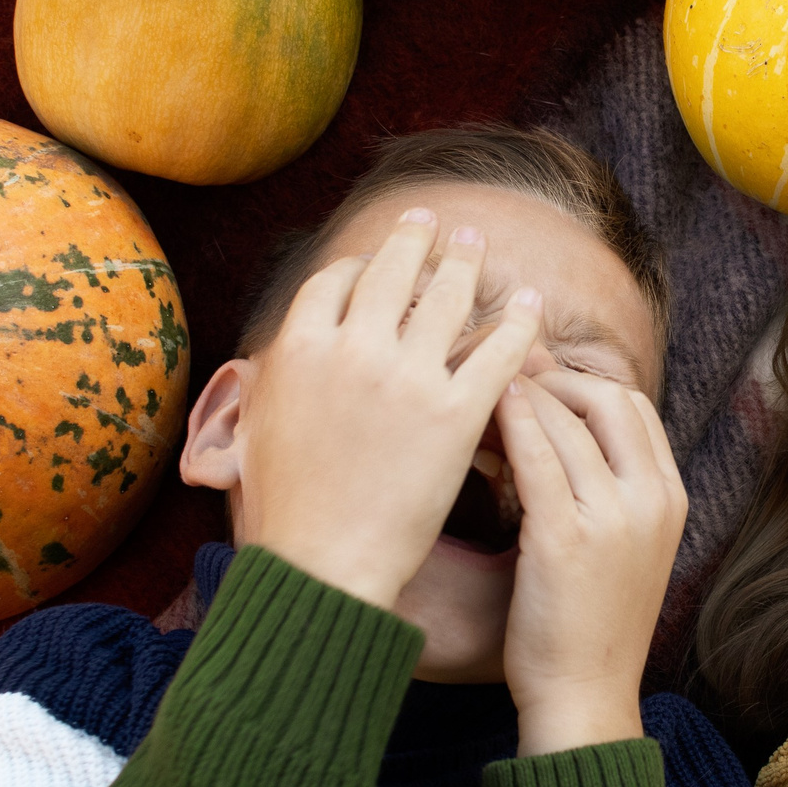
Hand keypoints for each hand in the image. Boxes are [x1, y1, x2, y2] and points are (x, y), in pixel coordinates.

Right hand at [243, 210, 541, 607]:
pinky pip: (496, 352)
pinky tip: (531, 305)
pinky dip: (517, 323)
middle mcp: (353, 348)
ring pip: (447, 298)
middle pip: (393, 271)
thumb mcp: (256, 429)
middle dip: (417, 239)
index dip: (362, 264)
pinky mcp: (456, 414)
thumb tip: (270, 357)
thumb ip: (270, 381)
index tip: (379, 257)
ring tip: (477, 243)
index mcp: (298, 348)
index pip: (336, 280)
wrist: (323, 563)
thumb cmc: (285, 509)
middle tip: (436, 222)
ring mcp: (408, 378)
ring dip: (466, 263)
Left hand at [496, 368, 687, 755]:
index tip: (535, 381)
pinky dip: (508, 424)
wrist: (586, 697)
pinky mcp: (566, 539)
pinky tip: (479, 416)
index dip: (580, 382)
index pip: (632, 406)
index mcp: (670, 498)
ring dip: (519, 396)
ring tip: (476, 396)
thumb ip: (609, 491)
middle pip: (606, 397)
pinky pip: (536, 458)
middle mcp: (652, 500)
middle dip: (552, 377)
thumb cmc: (589, 626)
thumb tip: (565, 433)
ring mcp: (615, 518)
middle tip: (501, 375)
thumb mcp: (623, 548)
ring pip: (566, 420)